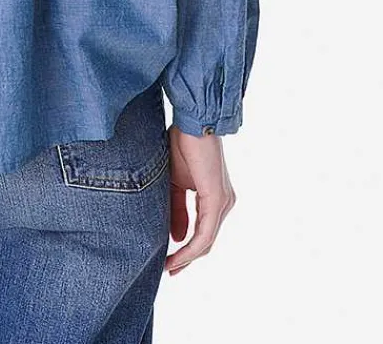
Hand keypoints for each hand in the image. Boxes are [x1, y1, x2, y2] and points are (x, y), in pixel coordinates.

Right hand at [165, 126, 235, 275]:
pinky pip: (205, 234)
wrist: (192, 122)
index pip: (202, 232)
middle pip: (206, 241)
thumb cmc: (183, 145)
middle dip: (186, 259)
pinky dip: (190, 248)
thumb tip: (176, 237)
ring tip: (169, 266)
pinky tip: (177, 255)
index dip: (186, 250)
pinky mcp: (217, 201)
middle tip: (168, 270)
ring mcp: (223, 203)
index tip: (168, 262)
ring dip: (187, 257)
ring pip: (206, 241)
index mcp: (215, 198)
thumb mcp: (174, 183)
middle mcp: (224, 203)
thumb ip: (177, 209)